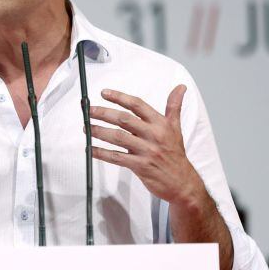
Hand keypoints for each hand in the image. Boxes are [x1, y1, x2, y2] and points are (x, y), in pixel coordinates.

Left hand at [88, 85, 204, 206]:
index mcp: (160, 124)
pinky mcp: (140, 166)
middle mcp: (153, 135)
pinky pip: (117, 157)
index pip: (137, 105)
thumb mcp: (176, 128)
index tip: (104, 93)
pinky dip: (102, 153)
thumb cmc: (175, 154)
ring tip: (86, 127)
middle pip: (124, 119)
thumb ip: (174, 106)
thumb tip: (180, 87)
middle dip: (104, 113)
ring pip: (118, 137)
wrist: (182, 182)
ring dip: (99, 131)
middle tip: (89, 110)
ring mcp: (147, 151)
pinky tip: (90, 149)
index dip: (119, 97)